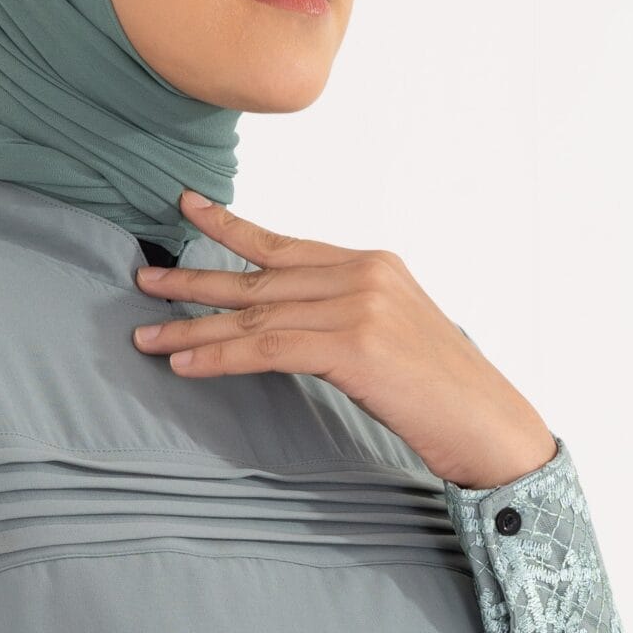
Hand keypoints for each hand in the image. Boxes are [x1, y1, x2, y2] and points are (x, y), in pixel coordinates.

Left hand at [132, 188, 557, 491]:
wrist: (488, 424)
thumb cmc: (444, 394)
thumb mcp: (393, 338)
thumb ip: (344, 318)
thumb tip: (290, 326)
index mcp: (373, 264)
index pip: (286, 243)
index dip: (231, 228)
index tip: (187, 208)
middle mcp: (363, 274)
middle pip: (260, 276)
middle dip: (195, 281)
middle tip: (143, 278)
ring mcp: (359, 306)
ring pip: (255, 314)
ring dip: (193, 328)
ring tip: (146, 336)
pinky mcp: (353, 347)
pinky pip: (267, 349)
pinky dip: (220, 358)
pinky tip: (184, 365)